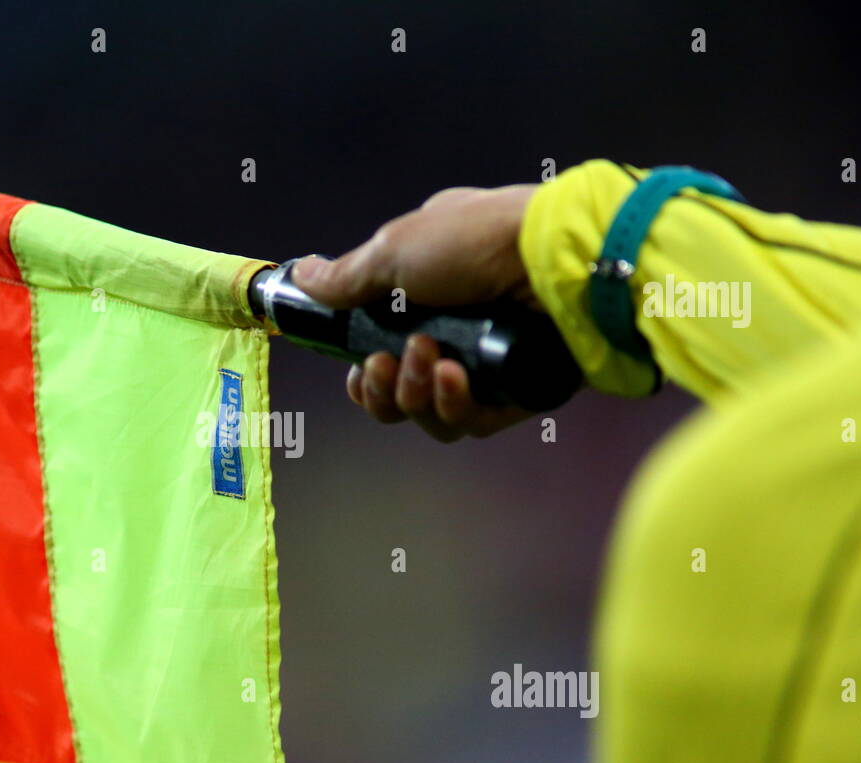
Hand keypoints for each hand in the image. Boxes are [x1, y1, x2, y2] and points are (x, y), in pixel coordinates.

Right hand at [292, 185, 542, 440]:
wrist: (559, 258)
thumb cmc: (476, 241)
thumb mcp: (397, 250)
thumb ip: (346, 277)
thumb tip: (301, 275)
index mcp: (429, 292)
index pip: (382, 352)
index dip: (364, 375)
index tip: (359, 369)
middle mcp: (459, 330)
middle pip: (402, 393)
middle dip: (385, 388)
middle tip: (388, 362)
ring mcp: (491, 365)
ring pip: (433, 413)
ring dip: (417, 393)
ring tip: (431, 361)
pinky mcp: (521, 393)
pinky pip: (475, 423)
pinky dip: (457, 406)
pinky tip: (457, 379)